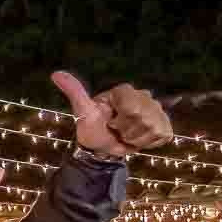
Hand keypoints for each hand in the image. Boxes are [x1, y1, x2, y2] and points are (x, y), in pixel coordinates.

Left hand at [52, 69, 173, 160]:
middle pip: (144, 118)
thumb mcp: (83, 110)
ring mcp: (157, 110)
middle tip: (117, 129)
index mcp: (125, 90)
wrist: (102, 147)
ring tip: (126, 135)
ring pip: (153, 128)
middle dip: (127, 130)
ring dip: (137, 138)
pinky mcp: (165, 125)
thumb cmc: (92, 127)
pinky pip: (162, 135)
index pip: (132, 107)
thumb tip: (55, 74)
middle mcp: (145, 96)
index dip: (120, 120)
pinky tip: (139, 139)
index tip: (110, 121)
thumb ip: (74, 91)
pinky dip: (149, 143)